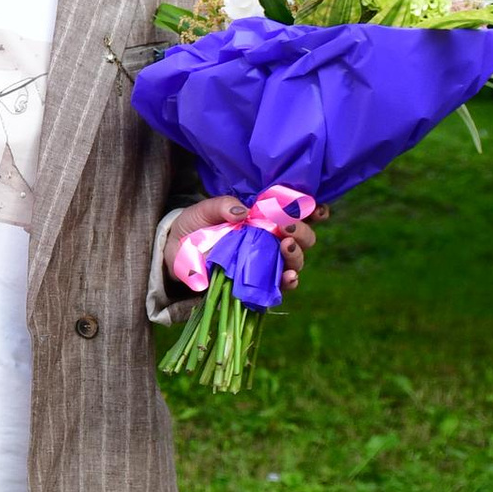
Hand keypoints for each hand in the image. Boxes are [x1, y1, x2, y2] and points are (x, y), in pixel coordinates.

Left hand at [165, 195, 328, 294]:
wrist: (176, 252)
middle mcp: (272, 239)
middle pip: (304, 237)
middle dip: (302, 231)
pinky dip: (288, 282)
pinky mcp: (258, 283)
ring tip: (285, 246)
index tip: (317, 210)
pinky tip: (289, 277)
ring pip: (297, 261)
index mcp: (266, 216)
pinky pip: (280, 286)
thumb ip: (221, 206)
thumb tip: (243, 212)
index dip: (314, 211)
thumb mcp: (203, 211)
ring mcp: (268, 262)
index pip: (299, 213)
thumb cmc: (195, 226)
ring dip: (296, 254)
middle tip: (285, 226)